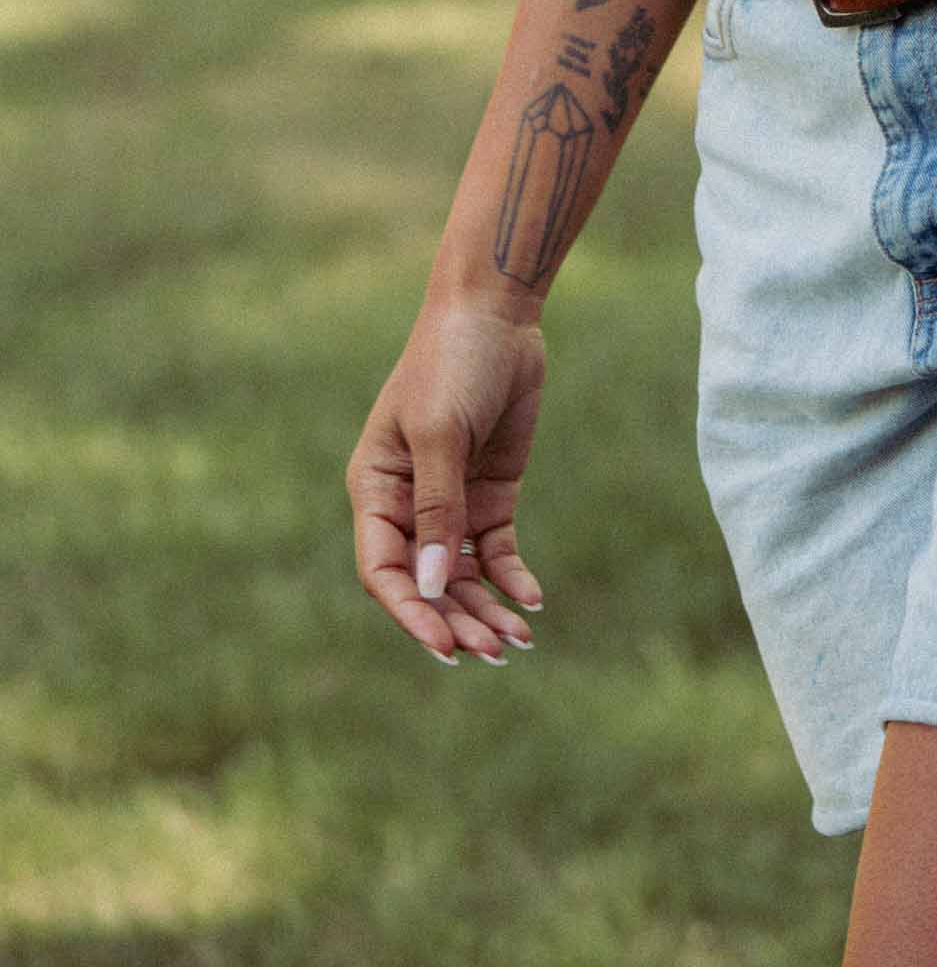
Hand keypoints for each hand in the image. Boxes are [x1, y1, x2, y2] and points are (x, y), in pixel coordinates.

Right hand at [347, 299, 548, 664]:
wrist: (495, 314)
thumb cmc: (450, 364)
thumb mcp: (440, 435)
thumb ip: (439, 510)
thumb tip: (433, 587)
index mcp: (375, 490)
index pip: (384, 570)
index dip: (411, 613)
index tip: (445, 646)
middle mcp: (407, 505)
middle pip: (427, 583)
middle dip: (456, 620)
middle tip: (493, 652)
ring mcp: (451, 501)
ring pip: (462, 575)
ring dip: (484, 609)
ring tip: (516, 641)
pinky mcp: (490, 493)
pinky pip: (495, 550)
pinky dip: (510, 577)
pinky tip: (530, 600)